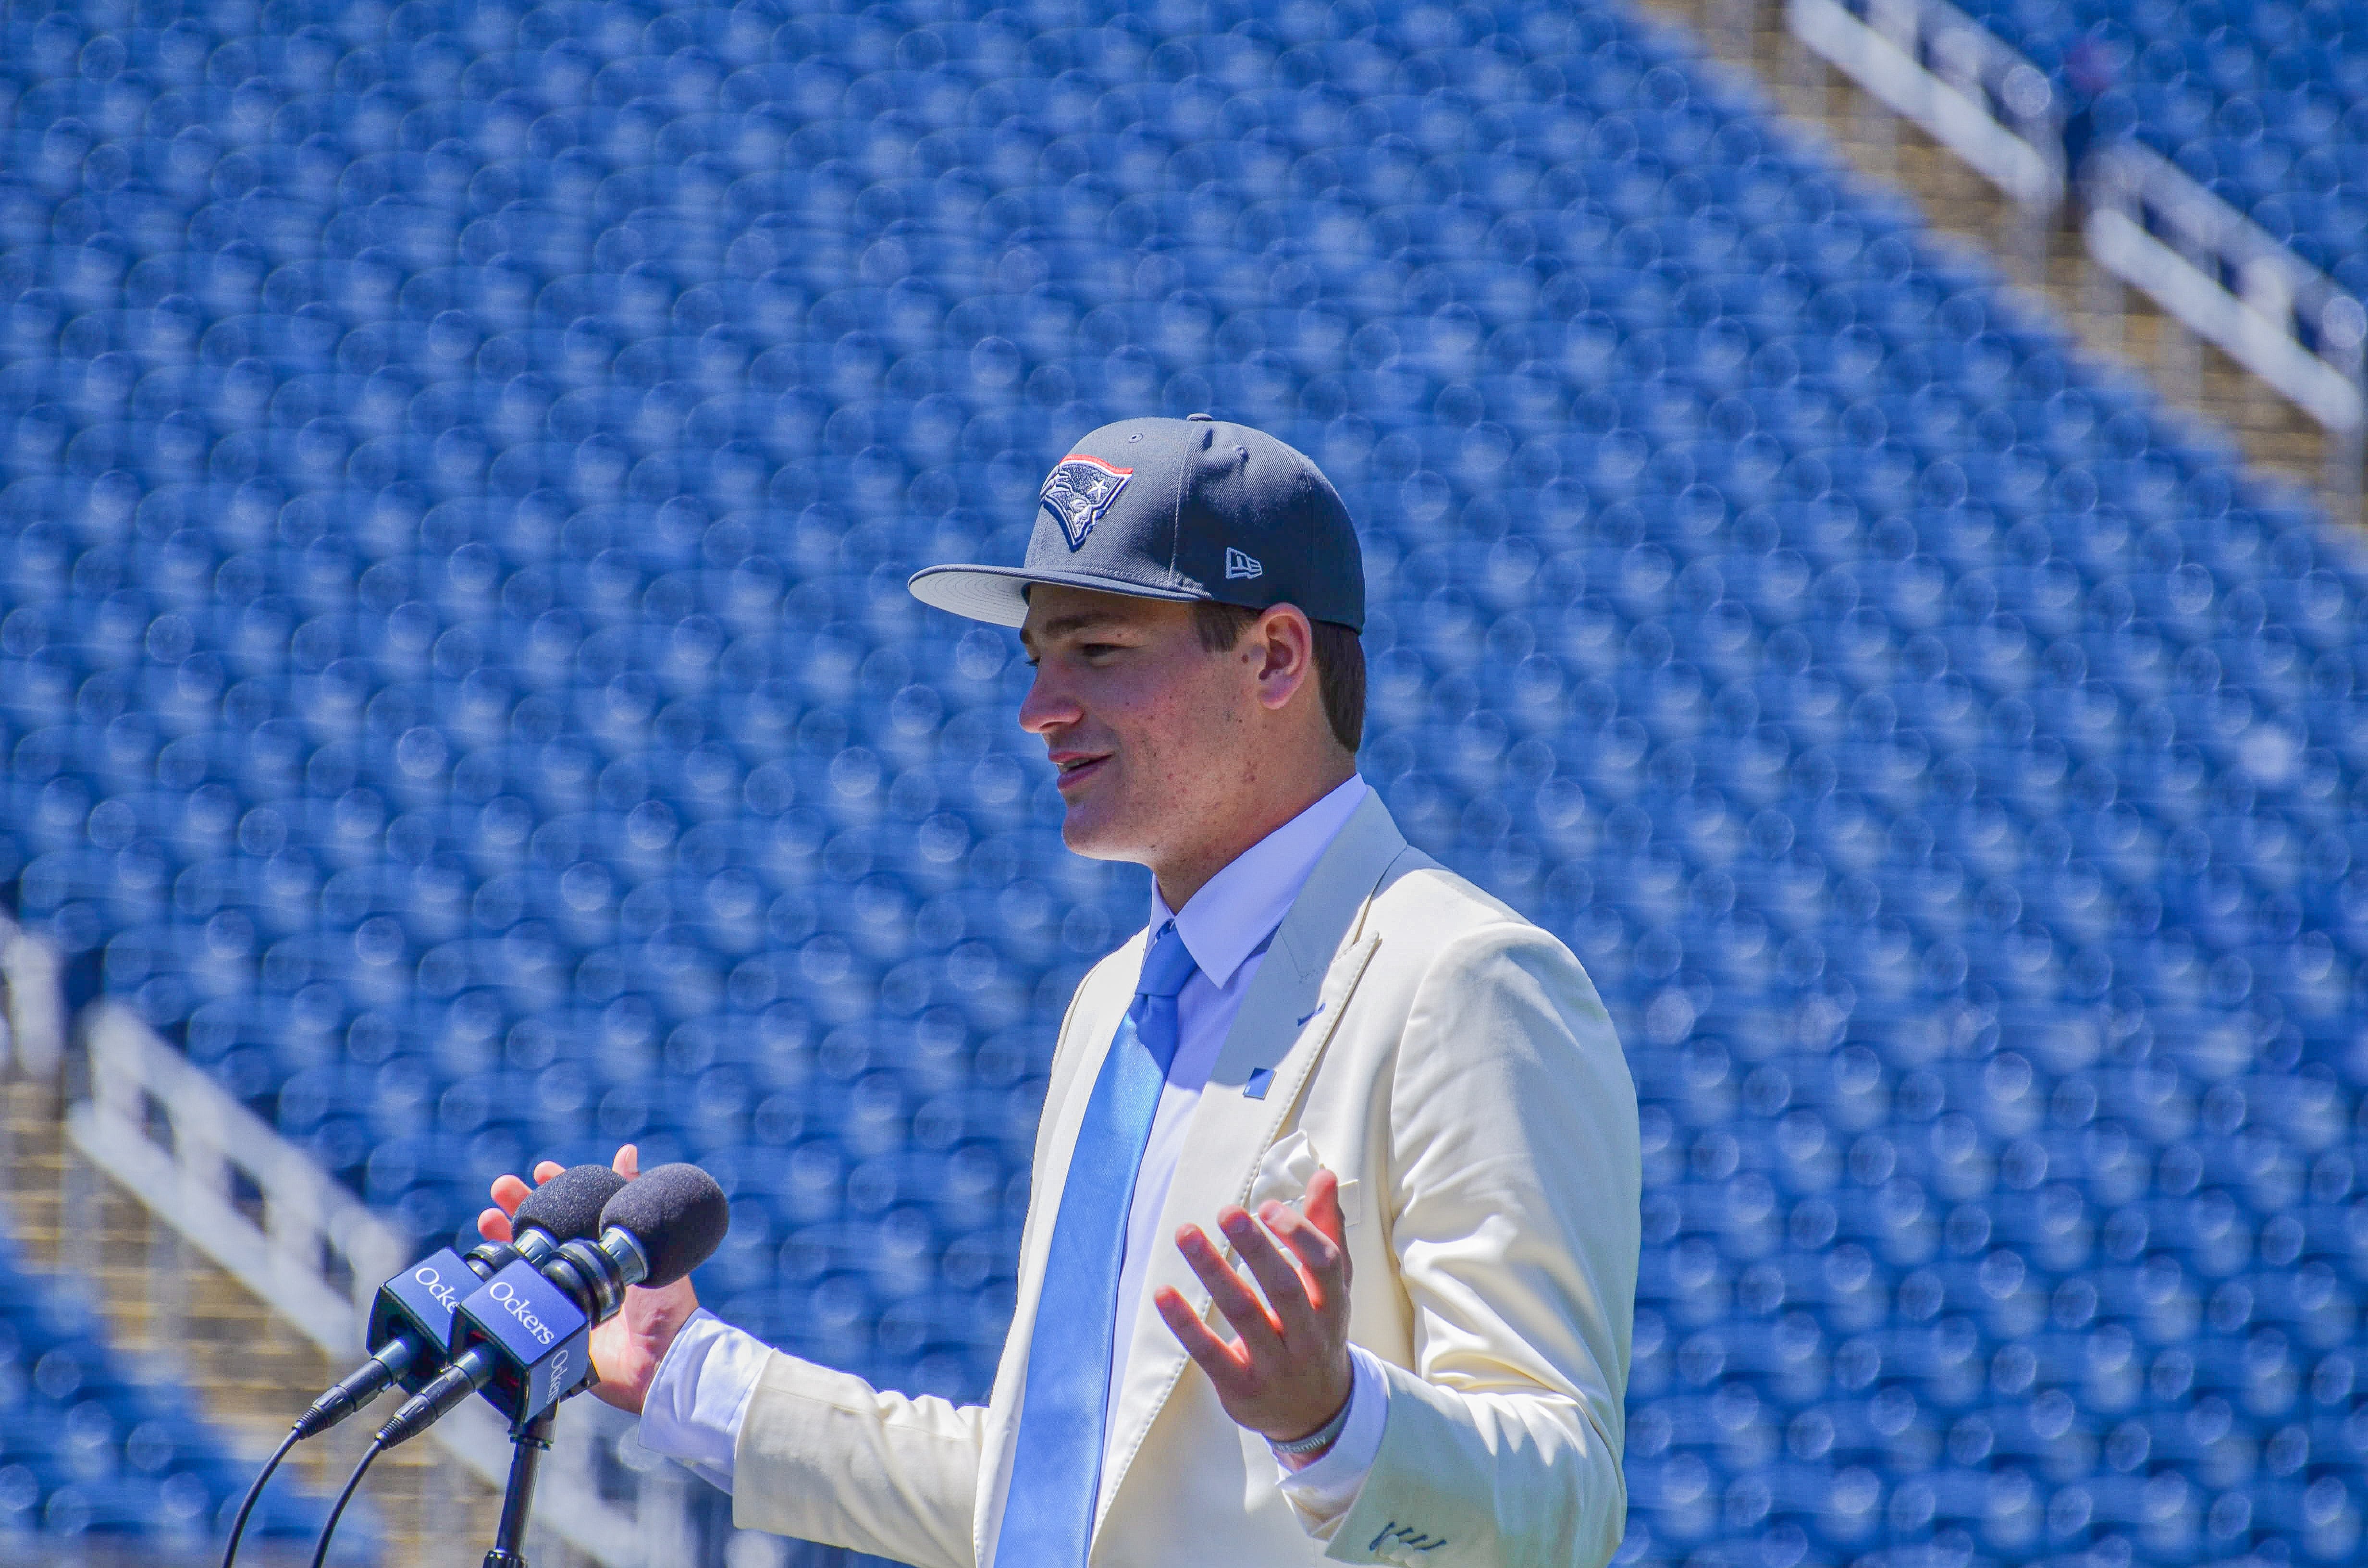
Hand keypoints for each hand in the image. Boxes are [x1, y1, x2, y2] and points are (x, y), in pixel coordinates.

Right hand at [478, 1144, 700, 1415]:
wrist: (658, 1363)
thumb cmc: (665, 1305)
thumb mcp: (652, 1244)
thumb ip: (634, 1198)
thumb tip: (627, 1151)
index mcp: (607, 1247)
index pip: (577, 1208)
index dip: (557, 1188)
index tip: (540, 1170)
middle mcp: (583, 1267)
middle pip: (544, 1230)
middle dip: (520, 1206)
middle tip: (500, 1187)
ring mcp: (563, 1295)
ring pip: (526, 1261)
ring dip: (504, 1238)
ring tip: (486, 1218)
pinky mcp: (550, 1324)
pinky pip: (518, 1301)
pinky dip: (500, 1282)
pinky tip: (486, 1265)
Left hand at [1154, 1166, 1353, 1454]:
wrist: (1318, 1414)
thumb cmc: (1317, 1331)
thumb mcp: (1330, 1287)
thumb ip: (1326, 1230)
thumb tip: (1324, 1174)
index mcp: (1332, 1305)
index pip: (1325, 1266)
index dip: (1299, 1235)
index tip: (1266, 1206)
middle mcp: (1308, 1336)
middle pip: (1284, 1290)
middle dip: (1257, 1249)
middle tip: (1227, 1212)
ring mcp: (1276, 1366)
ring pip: (1245, 1316)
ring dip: (1214, 1273)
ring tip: (1185, 1233)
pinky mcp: (1242, 1388)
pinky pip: (1212, 1355)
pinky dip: (1187, 1326)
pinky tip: (1163, 1294)